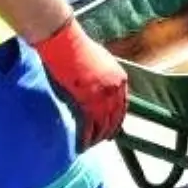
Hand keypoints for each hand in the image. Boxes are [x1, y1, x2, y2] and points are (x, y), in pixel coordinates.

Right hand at [35, 18, 127, 149]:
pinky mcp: (87, 100)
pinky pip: (90, 125)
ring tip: (91, 144)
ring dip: (98, 136)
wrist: (64, 42)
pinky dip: (87, 136)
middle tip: (104, 140)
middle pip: (116, 116)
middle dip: (110, 130)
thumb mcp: (100, 59)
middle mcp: (115, 88)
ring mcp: (102, 95)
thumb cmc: (77, 47)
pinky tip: (83, 144)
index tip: (113, 127)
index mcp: (120, 78)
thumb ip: (105, 74)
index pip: (123, 105)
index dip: (117, 118)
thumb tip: (102, 84)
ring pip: (104, 124)